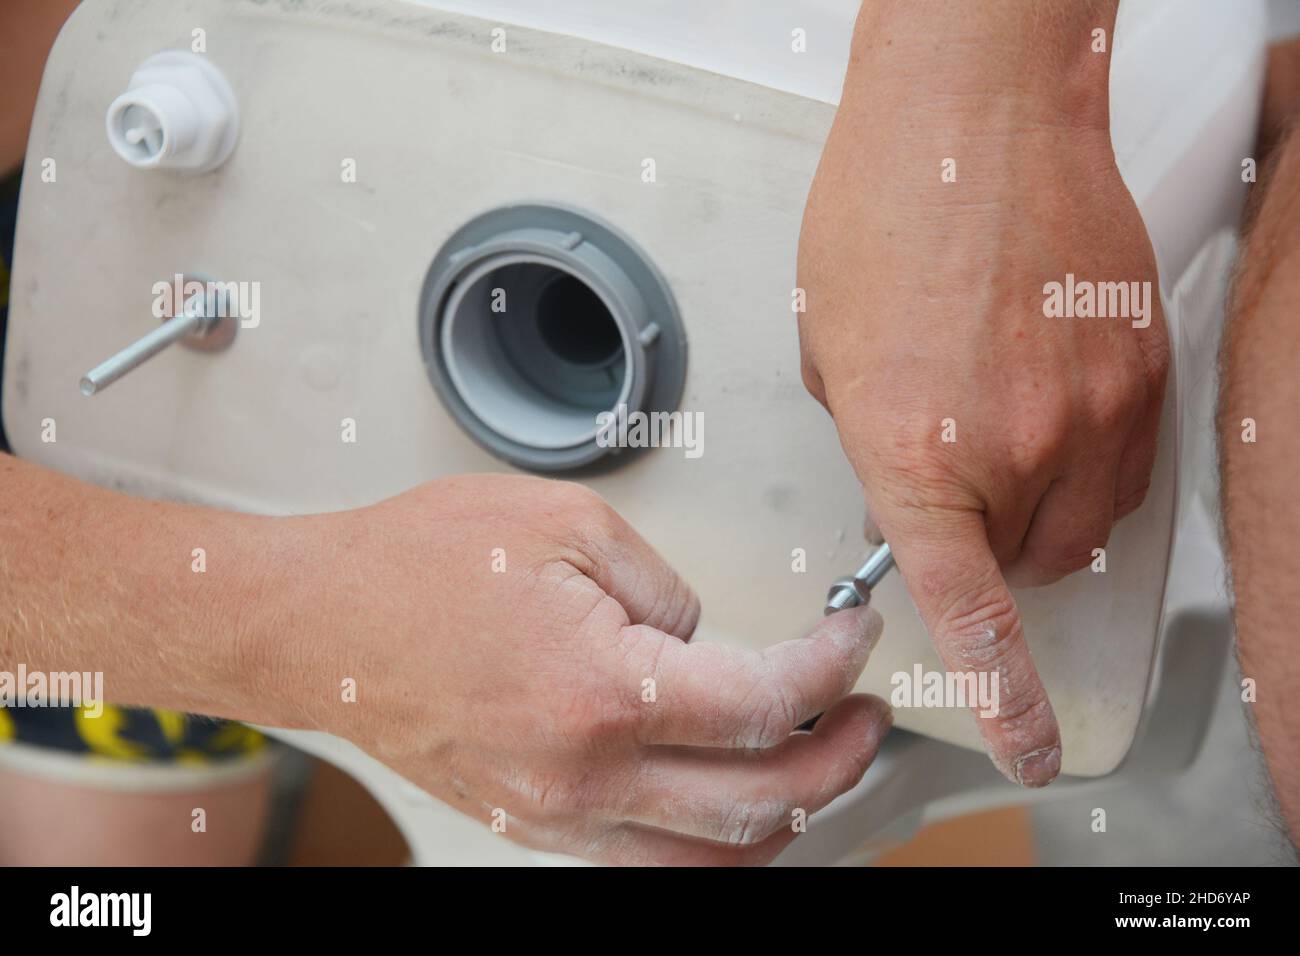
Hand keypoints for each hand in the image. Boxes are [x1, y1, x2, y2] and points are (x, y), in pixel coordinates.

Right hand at [274, 475, 891, 864]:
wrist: (320, 624)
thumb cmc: (417, 566)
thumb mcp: (567, 525)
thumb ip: (664, 585)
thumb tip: (702, 635)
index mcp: (604, 692)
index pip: (767, 703)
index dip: (833, 668)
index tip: (853, 639)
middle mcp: (585, 776)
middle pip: (762, 803)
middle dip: (839, 756)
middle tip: (867, 714)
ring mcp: (558, 816)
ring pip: (712, 857)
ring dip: (787, 813)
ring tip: (819, 759)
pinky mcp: (534, 826)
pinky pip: (650, 862)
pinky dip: (715, 841)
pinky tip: (736, 802)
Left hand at [796, 5, 1165, 786]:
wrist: (977, 113)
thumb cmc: (888, 208)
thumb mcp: (830, 349)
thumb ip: (869, 442)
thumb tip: (902, 484)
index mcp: (914, 449)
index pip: (967, 611)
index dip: (1002, 699)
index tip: (1025, 750)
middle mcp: (1016, 445)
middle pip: (1019, 567)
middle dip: (981, 545)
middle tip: (949, 471)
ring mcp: (1095, 408)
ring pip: (1079, 524)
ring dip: (1036, 507)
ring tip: (994, 419)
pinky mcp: (1145, 370)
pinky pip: (1124, 467)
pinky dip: (1083, 462)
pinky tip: (1044, 399)